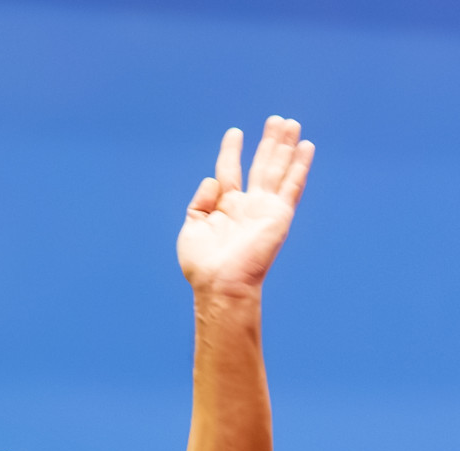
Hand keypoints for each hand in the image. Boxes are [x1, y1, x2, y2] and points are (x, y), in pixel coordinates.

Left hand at [177, 115, 313, 294]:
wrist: (221, 283)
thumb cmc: (203, 264)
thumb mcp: (191, 228)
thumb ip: (200, 203)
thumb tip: (212, 180)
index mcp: (224, 206)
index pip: (230, 170)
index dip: (232, 151)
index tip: (235, 132)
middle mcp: (247, 204)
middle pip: (260, 165)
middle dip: (268, 143)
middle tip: (276, 120)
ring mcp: (265, 208)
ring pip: (278, 169)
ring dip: (285, 147)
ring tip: (291, 124)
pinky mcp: (280, 214)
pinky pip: (292, 185)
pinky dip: (299, 166)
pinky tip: (306, 147)